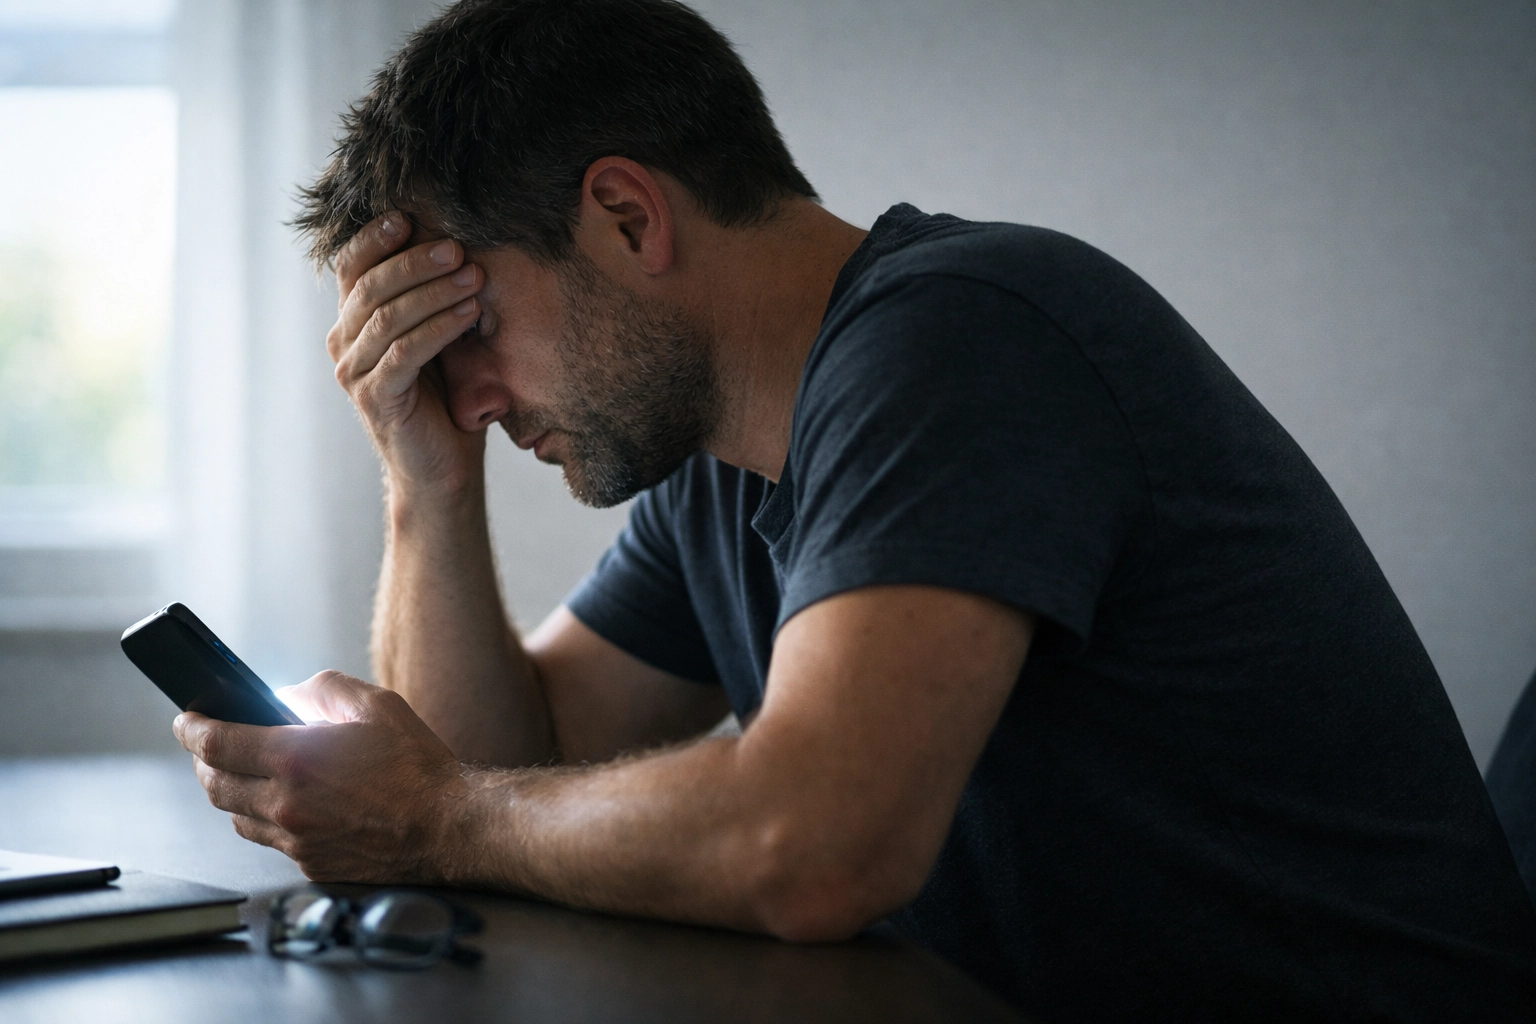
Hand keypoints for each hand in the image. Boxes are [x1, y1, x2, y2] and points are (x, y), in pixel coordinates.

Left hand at [174, 671, 467, 883]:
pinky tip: (282, 802)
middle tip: (207, 746)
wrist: (447, 826)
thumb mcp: (374, 705)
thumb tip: (285, 695)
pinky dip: (263, 817)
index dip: (192, 729)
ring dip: (229, 792)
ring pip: (235, 816)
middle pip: (214, 784)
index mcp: (295, 758)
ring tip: (242, 773)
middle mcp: (286, 803)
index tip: (185, 720)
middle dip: (203, 761)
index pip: (216, 743)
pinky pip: (267, 839)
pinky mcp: (308, 861)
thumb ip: (322, 690)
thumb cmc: (417, 765)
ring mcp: (295, 838)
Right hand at [327, 213, 486, 494]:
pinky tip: (469, 314)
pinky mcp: (375, 398)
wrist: (443, 467)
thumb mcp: (437, 338)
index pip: (352, 266)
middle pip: (371, 286)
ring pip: (388, 316)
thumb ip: (430, 299)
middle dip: (417, 262)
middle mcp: (343, 343)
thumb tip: (457, 241)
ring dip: (435, 292)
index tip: (409, 216)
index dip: (375, 238)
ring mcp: (354, 372)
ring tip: (475, 278)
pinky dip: (439, 327)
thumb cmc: (445, 398)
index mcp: (353, 321)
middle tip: (460, 249)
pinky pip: (405, 351)